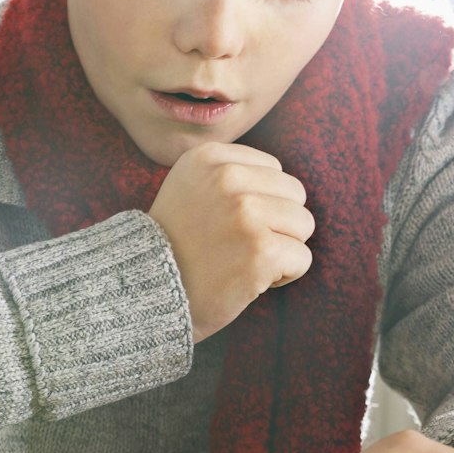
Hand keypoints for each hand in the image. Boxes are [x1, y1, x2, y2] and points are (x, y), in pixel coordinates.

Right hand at [147, 141, 314, 343]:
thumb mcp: (189, 186)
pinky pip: (302, 258)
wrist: (150, 294)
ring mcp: (245, 214)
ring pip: (303, 225)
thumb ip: (228, 171)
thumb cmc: (177, 246)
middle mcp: (227, 178)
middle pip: (295, 194)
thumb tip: (280, 176)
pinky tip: (251, 280)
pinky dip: (284, 276)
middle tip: (239, 245)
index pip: (274, 169)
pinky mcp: (261, 250)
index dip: (261, 200)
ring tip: (244, 260)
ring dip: (282, 248)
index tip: (228, 223)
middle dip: (277, 223)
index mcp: (209, 157)